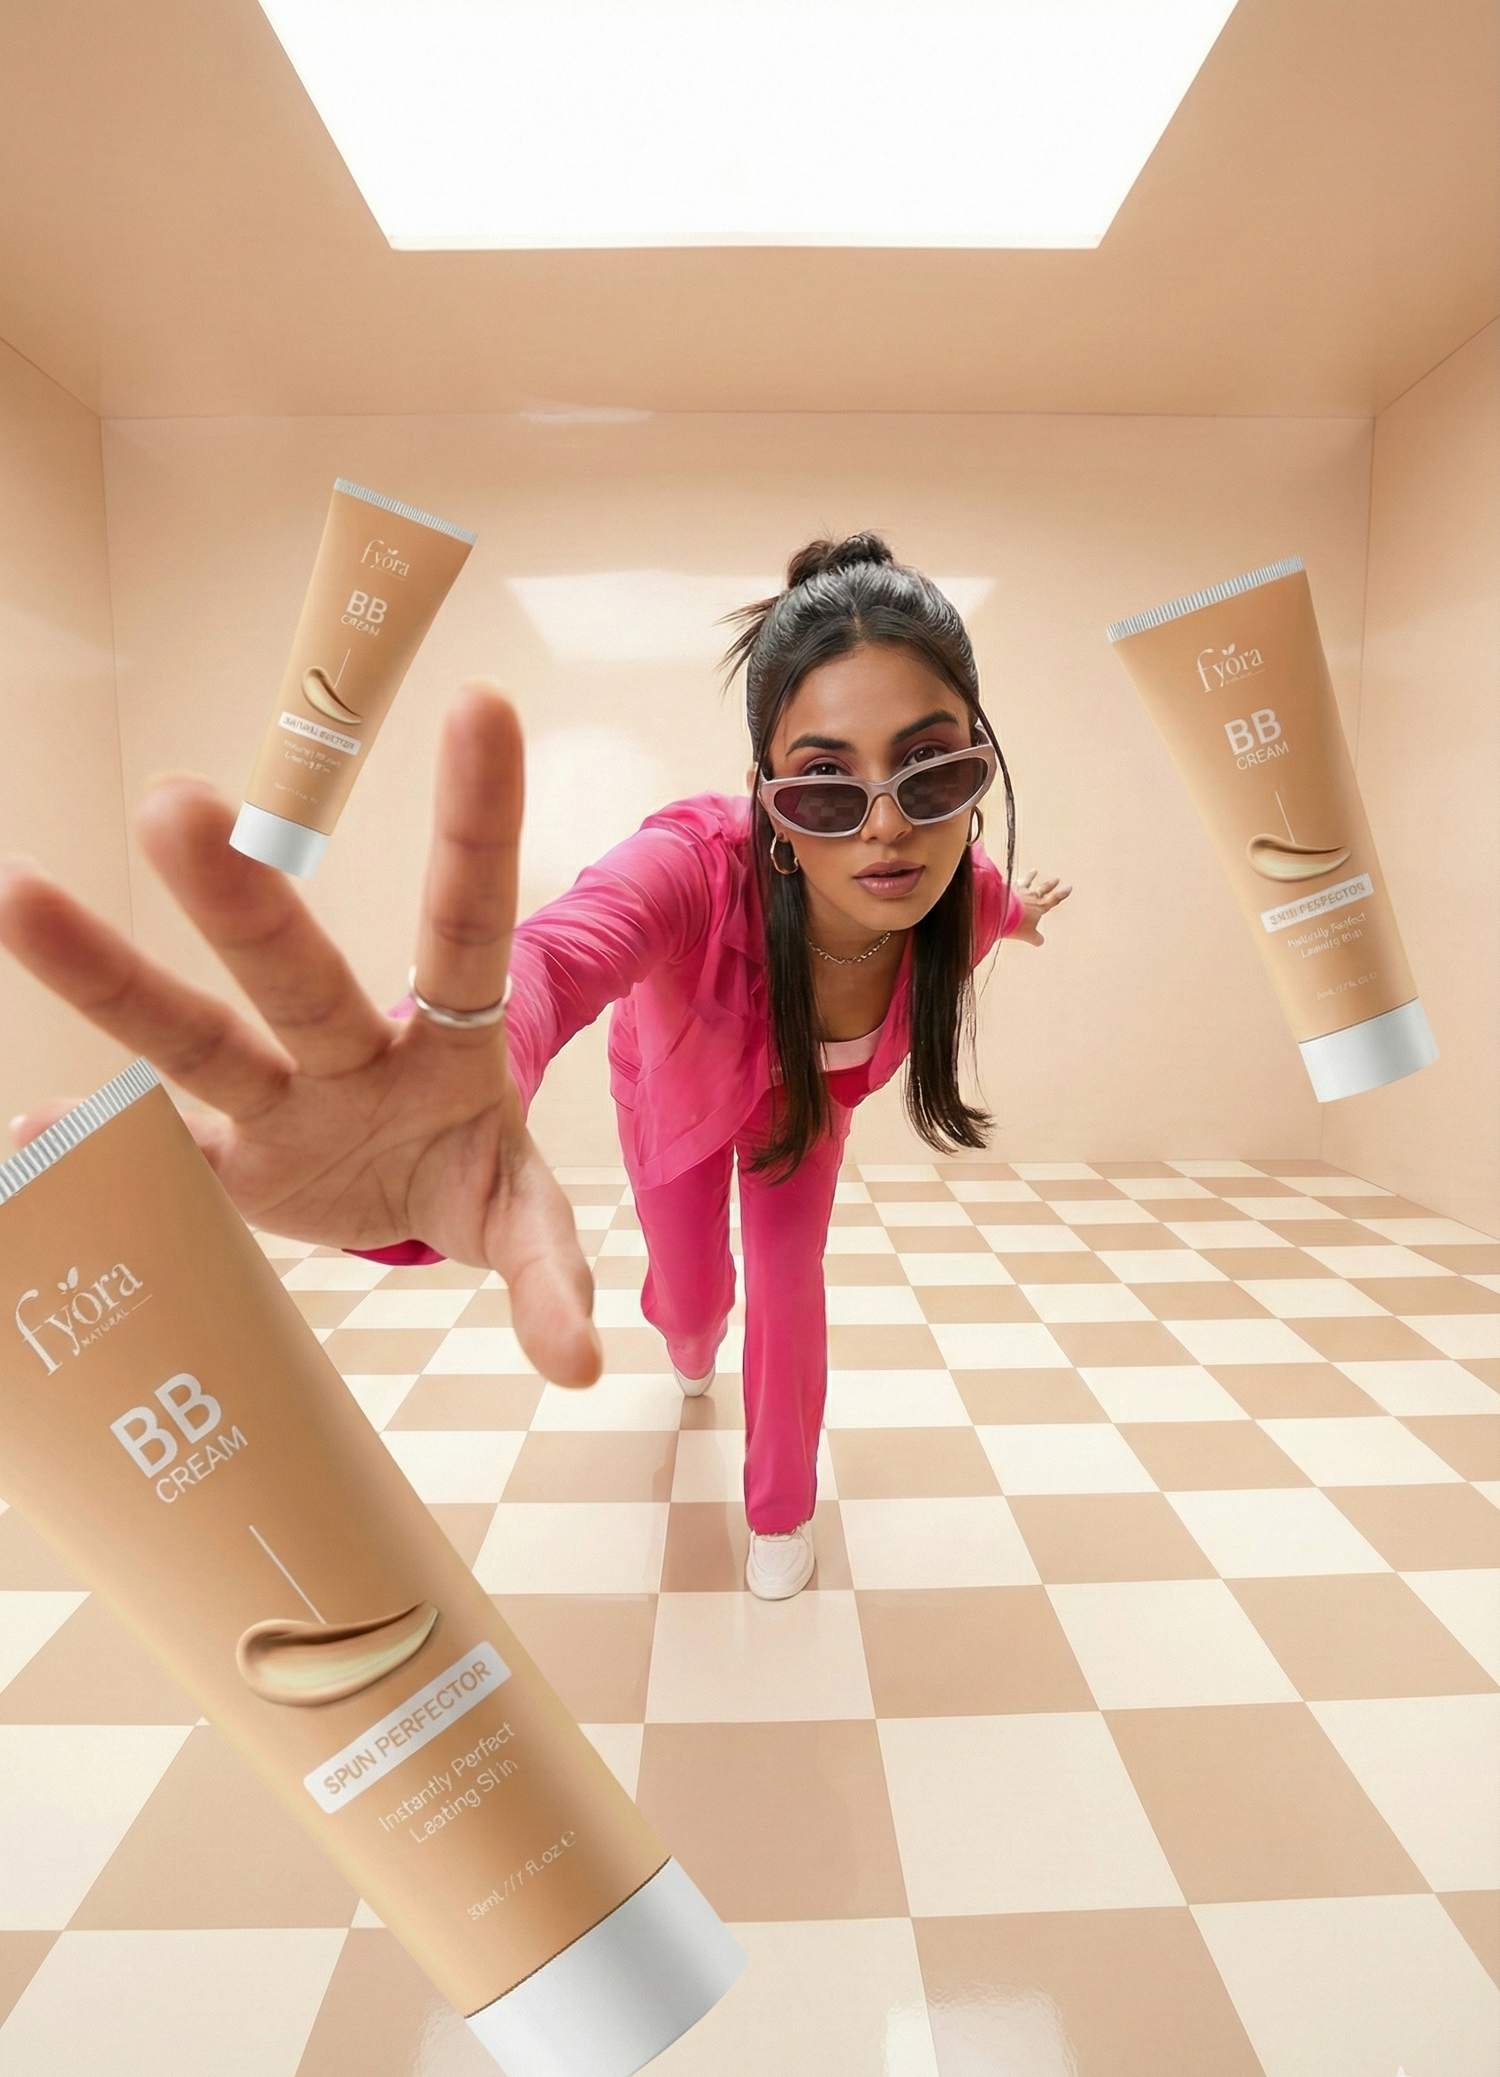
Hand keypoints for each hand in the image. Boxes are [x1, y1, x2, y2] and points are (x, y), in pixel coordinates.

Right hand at [0, 685, 601, 1387]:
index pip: (469, 920)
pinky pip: (155, 1158)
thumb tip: (581, 1367)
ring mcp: (277, 1103)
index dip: (478, 820)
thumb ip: (553, 1271)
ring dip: (113, 980)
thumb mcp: (521, 1217)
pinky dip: (84, 1152)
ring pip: (196, 1038)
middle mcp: (351, 1052)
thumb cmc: (472, 1171)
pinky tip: (22, 1136)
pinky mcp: (226, 1165)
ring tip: (20, 896)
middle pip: (298, 973)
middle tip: (178, 804)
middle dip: (245, 900)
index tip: (484, 704)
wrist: (408, 1204)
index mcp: (450, 1043)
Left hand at [1010, 867, 1071, 945]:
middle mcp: (1031, 896)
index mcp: (1039, 907)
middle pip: (1043, 889)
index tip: (1068, 887)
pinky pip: (1013, 883)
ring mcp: (1019, 891)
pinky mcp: (1007, 889)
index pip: (1054, 899)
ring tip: (1034, 871)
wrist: (1000, 912)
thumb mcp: (1028, 935)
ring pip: (1027, 882)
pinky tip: (1011, 877)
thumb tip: (1041, 941)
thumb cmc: (1016, 924)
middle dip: (1050, 884)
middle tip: (1056, 879)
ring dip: (1031, 877)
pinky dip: (1014, 880)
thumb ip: (1035, 938)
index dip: (1062, 894)